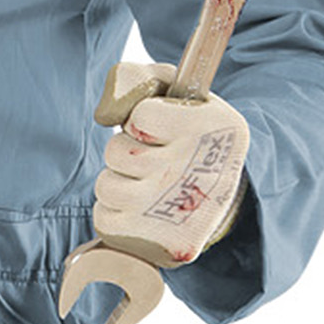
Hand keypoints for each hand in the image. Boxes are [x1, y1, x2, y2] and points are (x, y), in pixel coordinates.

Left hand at [89, 60, 249, 267]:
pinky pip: (106, 220)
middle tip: (153, 156)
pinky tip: (140, 208)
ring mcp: (187, 212)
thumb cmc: (184, 130)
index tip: (161, 127)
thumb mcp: (172, 89)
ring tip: (145, 181)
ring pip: (108, 187)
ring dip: (117, 181)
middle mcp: (205, 172)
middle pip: (119, 152)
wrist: (217, 188)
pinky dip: (113, 212)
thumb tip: (106, 114)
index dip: (140, 119)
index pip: (141, 116)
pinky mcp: (171, 245)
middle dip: (125, 149)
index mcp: (215, 127)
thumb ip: (136, 78)